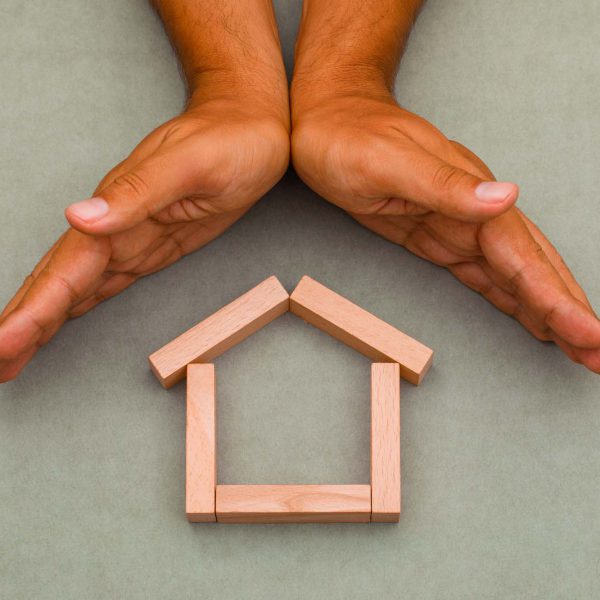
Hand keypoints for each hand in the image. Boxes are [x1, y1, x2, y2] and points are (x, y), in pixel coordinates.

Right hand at [0, 99, 288, 381]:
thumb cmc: (228, 142)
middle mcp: (114, 227)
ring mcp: (131, 239)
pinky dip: (78, 306)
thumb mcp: (190, 164)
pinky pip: (106, 282)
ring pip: (77, 288)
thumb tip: (79, 216)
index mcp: (115, 209)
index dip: (31, 310)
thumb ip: (137, 192)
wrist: (252, 129)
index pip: (62, 268)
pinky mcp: (152, 247)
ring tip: (12, 355)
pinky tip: (60, 320)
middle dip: (24, 325)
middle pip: (59, 284)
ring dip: (44, 322)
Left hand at [291, 93, 599, 372]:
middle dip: (567, 311)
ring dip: (547, 311)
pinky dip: (512, 300)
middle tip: (598, 355)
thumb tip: (506, 196)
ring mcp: (458, 228)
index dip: (556, 297)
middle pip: (532, 269)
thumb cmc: (351, 139)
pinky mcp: (438, 239)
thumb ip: (445, 184)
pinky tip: (531, 318)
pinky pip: (485, 276)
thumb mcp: (390, 162)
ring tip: (579, 347)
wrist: (328, 123)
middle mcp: (474, 214)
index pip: (524, 255)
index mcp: (469, 196)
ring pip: (514, 277)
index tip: (589, 334)